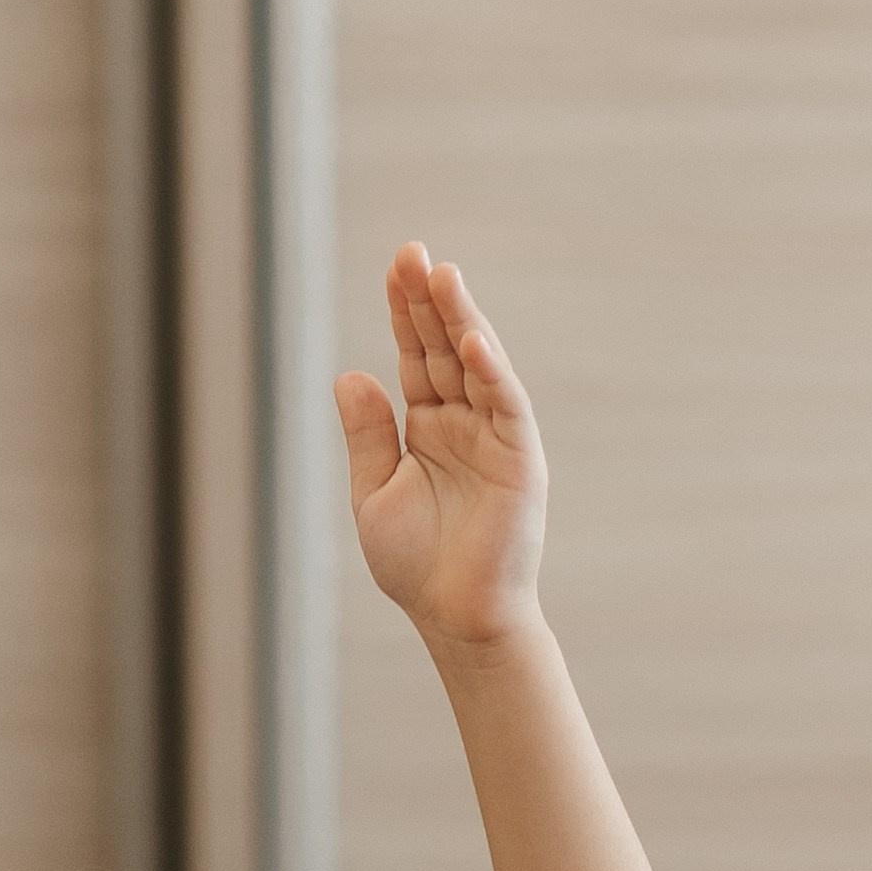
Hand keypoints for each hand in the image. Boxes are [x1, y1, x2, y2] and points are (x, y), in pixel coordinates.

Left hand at [337, 246, 547, 649]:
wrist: (455, 618)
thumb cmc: (417, 566)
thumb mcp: (375, 492)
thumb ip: (368, 435)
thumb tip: (350, 373)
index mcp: (429, 427)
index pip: (417, 356)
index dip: (405, 312)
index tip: (395, 267)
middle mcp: (465, 423)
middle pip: (446, 348)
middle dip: (429, 301)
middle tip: (413, 252)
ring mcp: (496, 438)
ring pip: (479, 366)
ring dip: (463, 321)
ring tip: (442, 277)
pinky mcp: (521, 461)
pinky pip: (506, 407)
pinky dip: (492, 372)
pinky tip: (473, 340)